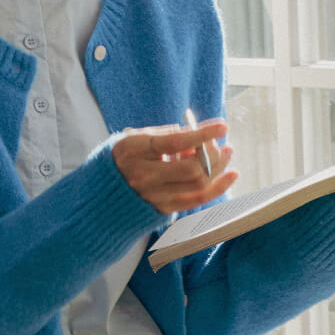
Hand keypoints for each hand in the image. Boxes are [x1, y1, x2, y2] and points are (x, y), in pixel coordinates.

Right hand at [112, 119, 236, 213]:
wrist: (103, 194)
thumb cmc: (126, 158)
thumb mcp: (135, 138)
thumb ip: (164, 134)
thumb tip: (196, 133)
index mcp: (133, 150)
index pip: (173, 142)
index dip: (201, 134)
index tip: (223, 125)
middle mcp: (143, 175)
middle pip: (191, 167)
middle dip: (213, 153)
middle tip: (220, 144)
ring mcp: (154, 195)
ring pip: (198, 183)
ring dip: (218, 167)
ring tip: (225, 153)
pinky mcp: (164, 209)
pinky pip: (198, 200)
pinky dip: (219, 187)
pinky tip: (232, 174)